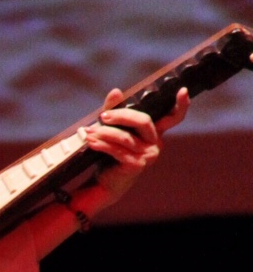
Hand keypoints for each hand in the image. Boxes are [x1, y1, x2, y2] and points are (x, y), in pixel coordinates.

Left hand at [82, 84, 189, 209]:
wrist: (108, 181)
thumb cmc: (113, 152)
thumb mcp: (114, 129)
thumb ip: (115, 110)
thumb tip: (116, 91)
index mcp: (155, 132)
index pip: (174, 117)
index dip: (181, 105)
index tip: (183, 90)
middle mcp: (156, 143)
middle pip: (143, 121)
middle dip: (121, 116)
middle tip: (103, 116)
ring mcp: (148, 156)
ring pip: (126, 137)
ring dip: (104, 133)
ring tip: (88, 132)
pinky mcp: (137, 165)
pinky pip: (118, 150)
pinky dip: (102, 145)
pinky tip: (91, 142)